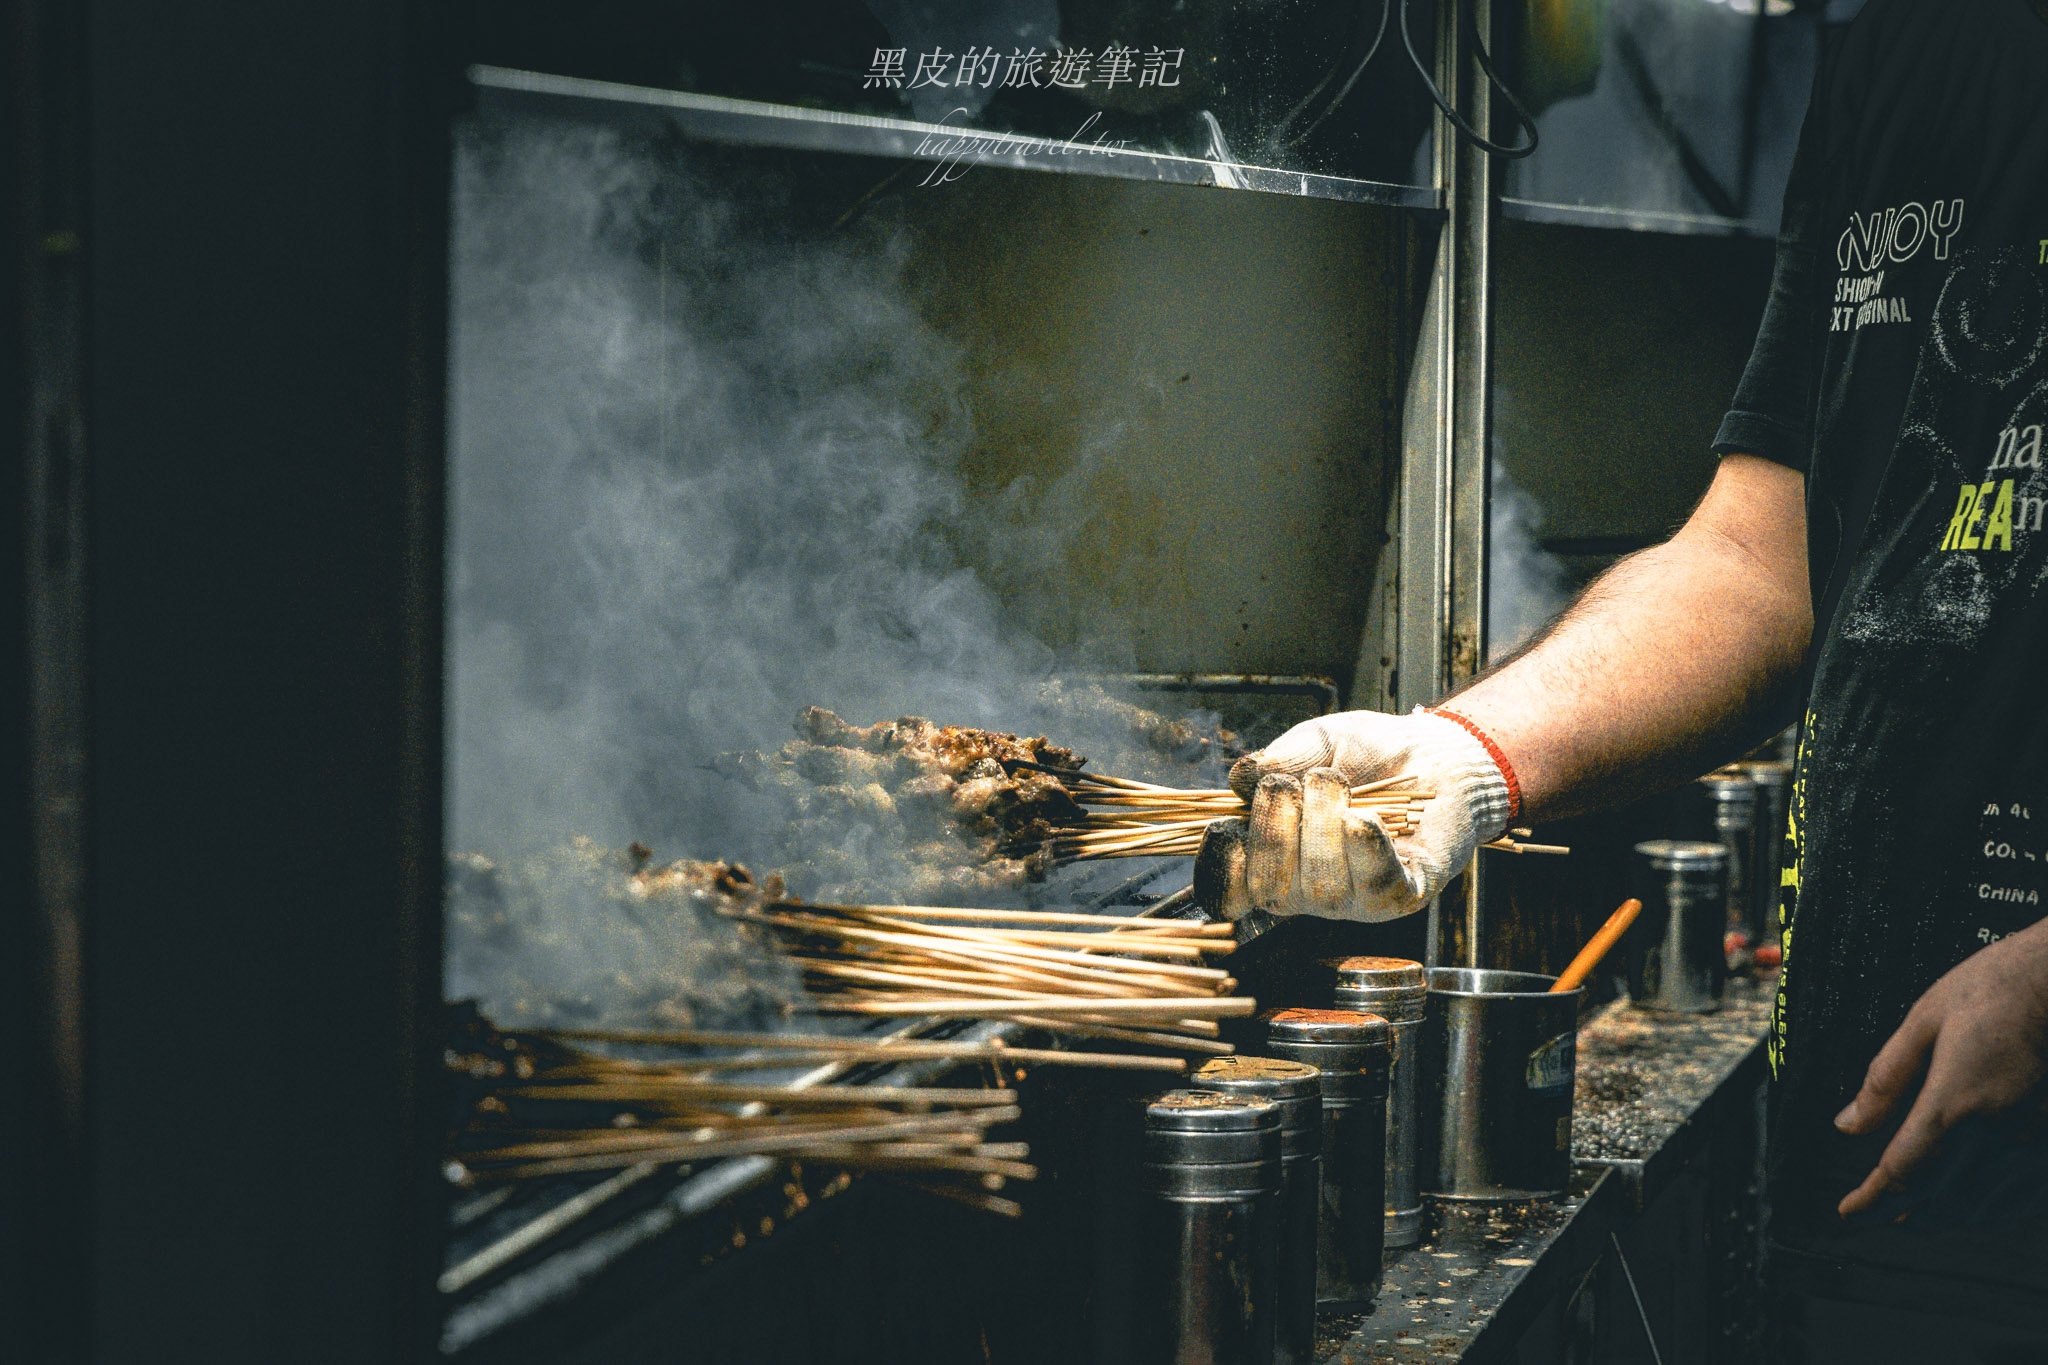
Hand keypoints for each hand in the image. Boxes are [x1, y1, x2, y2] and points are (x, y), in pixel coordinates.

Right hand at [1192, 708, 1511, 921]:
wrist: (1437, 752)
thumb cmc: (1369, 752)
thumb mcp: (1315, 742)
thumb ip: (1278, 759)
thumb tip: (1240, 780)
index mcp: (1274, 856)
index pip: (1230, 891)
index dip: (1219, 868)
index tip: (1224, 827)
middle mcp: (1308, 888)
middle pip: (1270, 892)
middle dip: (1272, 833)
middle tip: (1289, 786)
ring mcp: (1355, 898)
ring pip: (1320, 891)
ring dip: (1320, 826)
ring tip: (1335, 784)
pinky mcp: (1402, 893)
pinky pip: (1374, 886)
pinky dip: (1364, 847)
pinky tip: (1365, 815)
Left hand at [1834, 917, 2047, 1215]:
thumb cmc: (1994, 990)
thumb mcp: (1923, 1021)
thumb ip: (1885, 1078)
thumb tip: (1848, 1124)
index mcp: (1955, 1103)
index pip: (1902, 1172)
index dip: (1870, 1198)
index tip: (1848, 1210)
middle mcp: (1998, 1136)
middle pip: (1939, 1200)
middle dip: (1903, 1214)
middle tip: (1878, 1214)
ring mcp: (2034, 1147)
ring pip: (1982, 1210)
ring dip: (1944, 1220)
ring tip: (1918, 1218)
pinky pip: (2021, 1200)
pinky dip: (1990, 1212)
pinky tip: (1974, 1206)